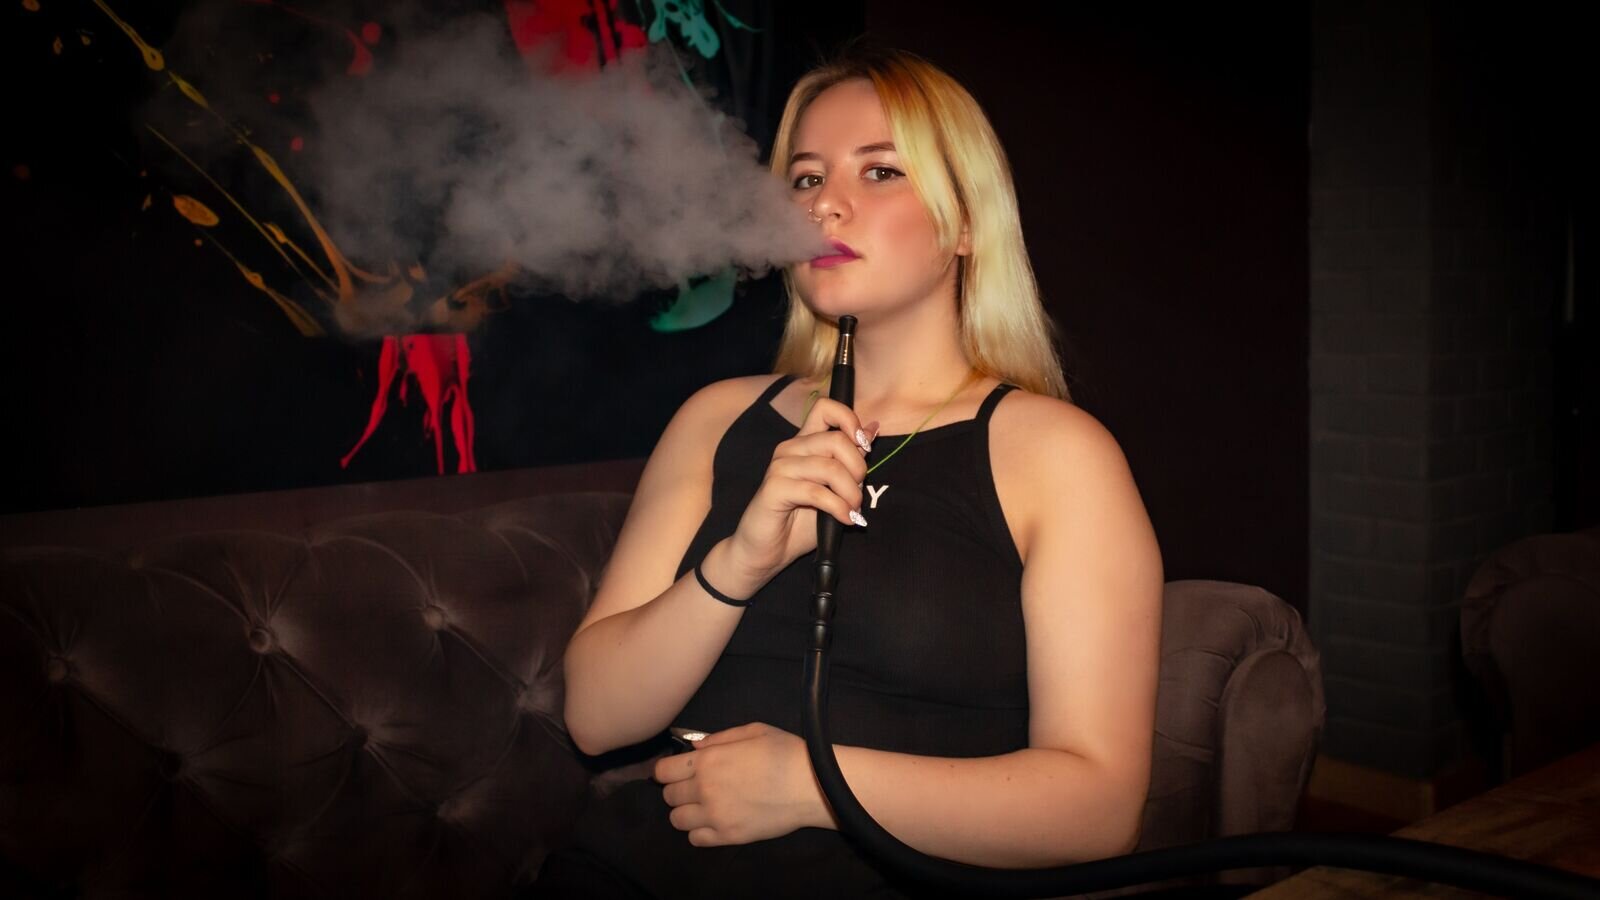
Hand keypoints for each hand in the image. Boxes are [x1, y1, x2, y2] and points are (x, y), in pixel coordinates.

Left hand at [653, 722, 827, 846]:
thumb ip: (718, 738)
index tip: (676, 771)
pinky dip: (699, 832)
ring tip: (703, 806)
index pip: (663, 771)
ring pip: (677, 820)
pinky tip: (713, 821)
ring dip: (686, 812)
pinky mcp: (728, 836)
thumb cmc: (785, 751)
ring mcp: (715, 816)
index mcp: (708, 760)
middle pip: (668, 796)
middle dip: (677, 790)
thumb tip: (694, 748)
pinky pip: (695, 839)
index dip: (667, 770)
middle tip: (695, 787)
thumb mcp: (753, 730)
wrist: (811, 784)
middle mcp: (704, 789)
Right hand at [722, 396, 877, 582]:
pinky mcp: (774, 488)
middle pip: (836, 439)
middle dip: (858, 468)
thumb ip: (849, 460)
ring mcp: (780, 467)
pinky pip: (816, 491)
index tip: (863, 448)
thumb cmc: (798, 523)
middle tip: (859, 494)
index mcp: (804, 443)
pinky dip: (838, 507)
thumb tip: (873, 428)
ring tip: (853, 511)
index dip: (849, 420)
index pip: (825, 408)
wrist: (766, 552)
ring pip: (830, 467)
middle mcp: (790, 448)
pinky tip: (845, 519)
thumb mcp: (834, 489)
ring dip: (851, 493)